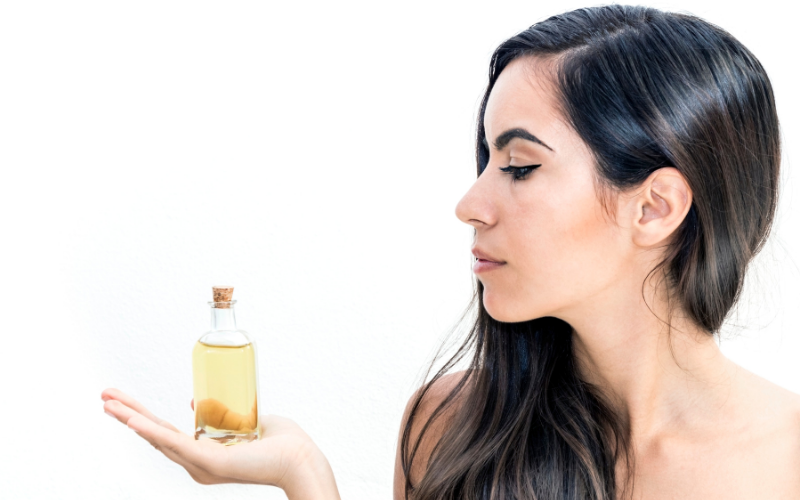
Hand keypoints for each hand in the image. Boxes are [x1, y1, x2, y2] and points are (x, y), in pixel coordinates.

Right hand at [101, 388, 339, 498]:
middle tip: (103, 395)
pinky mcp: (210, 462)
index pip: (164, 432)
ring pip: (158, 438)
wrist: (300, 457)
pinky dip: (152, 432)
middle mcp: (197, 462)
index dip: (141, 415)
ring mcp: (201, 464)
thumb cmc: (280, 443)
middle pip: (154, 434)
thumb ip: (219, 414)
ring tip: (108, 403)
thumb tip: (197, 402)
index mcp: (202, 454)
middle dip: (127, 414)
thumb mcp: (242, 422)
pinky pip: (175, 444)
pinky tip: (133, 421)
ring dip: (131, 418)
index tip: (119, 399)